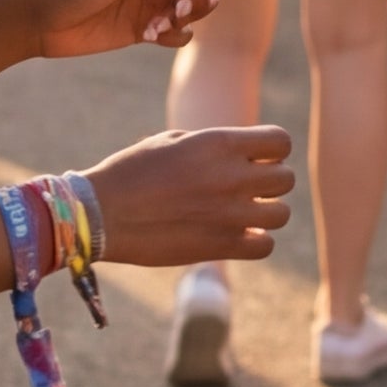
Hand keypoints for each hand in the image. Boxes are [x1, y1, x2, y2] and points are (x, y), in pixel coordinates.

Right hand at [83, 124, 294, 265]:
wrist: (100, 214)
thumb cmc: (131, 172)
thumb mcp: (173, 141)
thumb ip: (215, 145)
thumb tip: (245, 153)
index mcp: (220, 143)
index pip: (281, 142)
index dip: (273, 150)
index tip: (257, 159)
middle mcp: (231, 176)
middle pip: (286, 178)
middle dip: (271, 182)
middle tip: (248, 188)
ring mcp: (229, 213)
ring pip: (282, 214)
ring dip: (267, 213)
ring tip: (243, 213)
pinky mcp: (221, 245)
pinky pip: (265, 245)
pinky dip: (256, 241)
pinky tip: (237, 235)